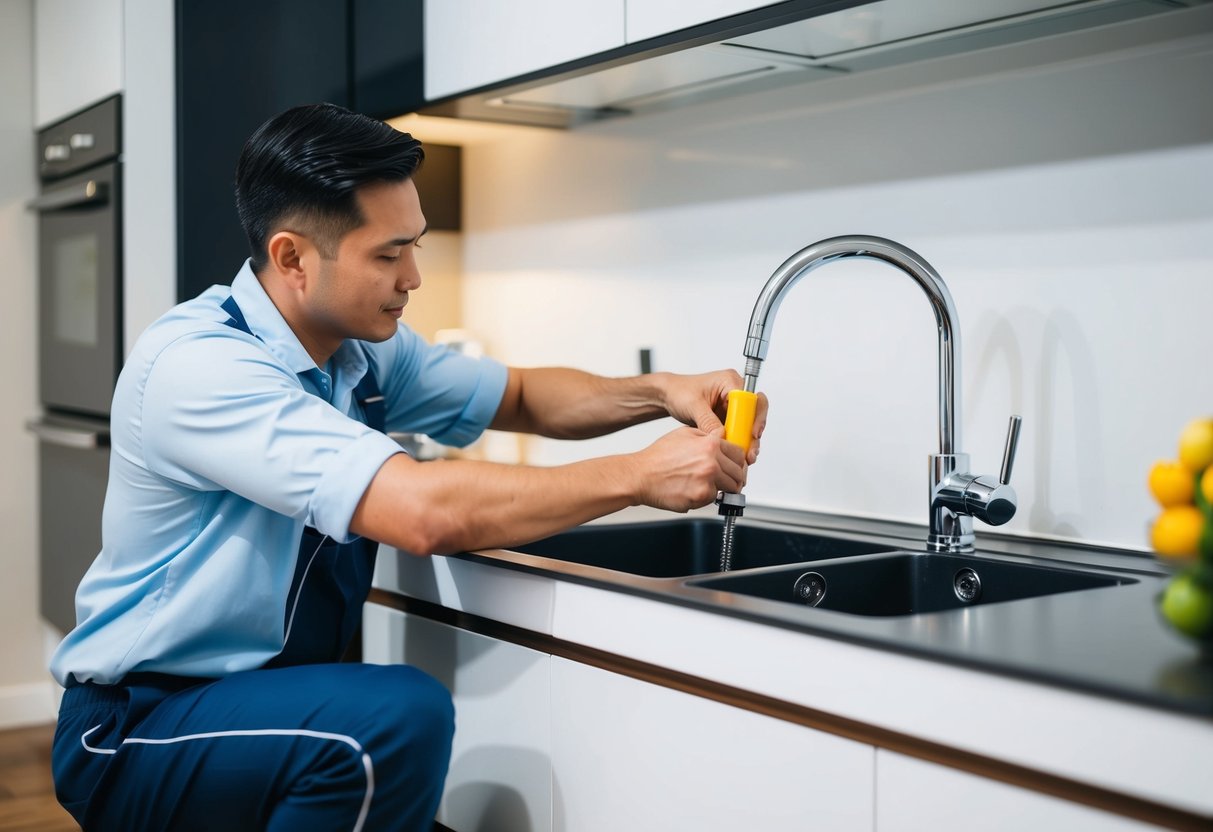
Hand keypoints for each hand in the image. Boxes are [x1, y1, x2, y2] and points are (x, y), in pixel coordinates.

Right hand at [631, 426, 746, 512]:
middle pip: (738, 472)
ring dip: (723, 488)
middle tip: (725, 480)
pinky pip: (714, 498)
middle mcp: (711, 461)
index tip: (735, 466)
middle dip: (734, 477)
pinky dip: (707, 497)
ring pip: (731, 487)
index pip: (739, 453)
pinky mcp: (701, 496)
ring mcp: (707, 479)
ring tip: (708, 485)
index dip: (738, 461)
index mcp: (710, 444)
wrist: (640, 476)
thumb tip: (722, 438)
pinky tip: (693, 490)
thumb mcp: (684, 434)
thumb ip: (707, 435)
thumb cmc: (658, 457)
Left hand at [661, 371, 767, 464]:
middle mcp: (735, 393)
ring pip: (748, 426)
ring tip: (745, 458)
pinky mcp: (728, 419)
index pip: (753, 399)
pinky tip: (736, 455)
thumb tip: (721, 437)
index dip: (756, 417)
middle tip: (750, 453)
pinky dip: (738, 444)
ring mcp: (733, 407)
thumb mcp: (693, 405)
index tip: (752, 433)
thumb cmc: (679, 391)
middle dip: (753, 435)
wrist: (669, 396)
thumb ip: (708, 421)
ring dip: (747, 442)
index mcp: (730, 381)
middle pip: (755, 414)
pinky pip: (739, 432)